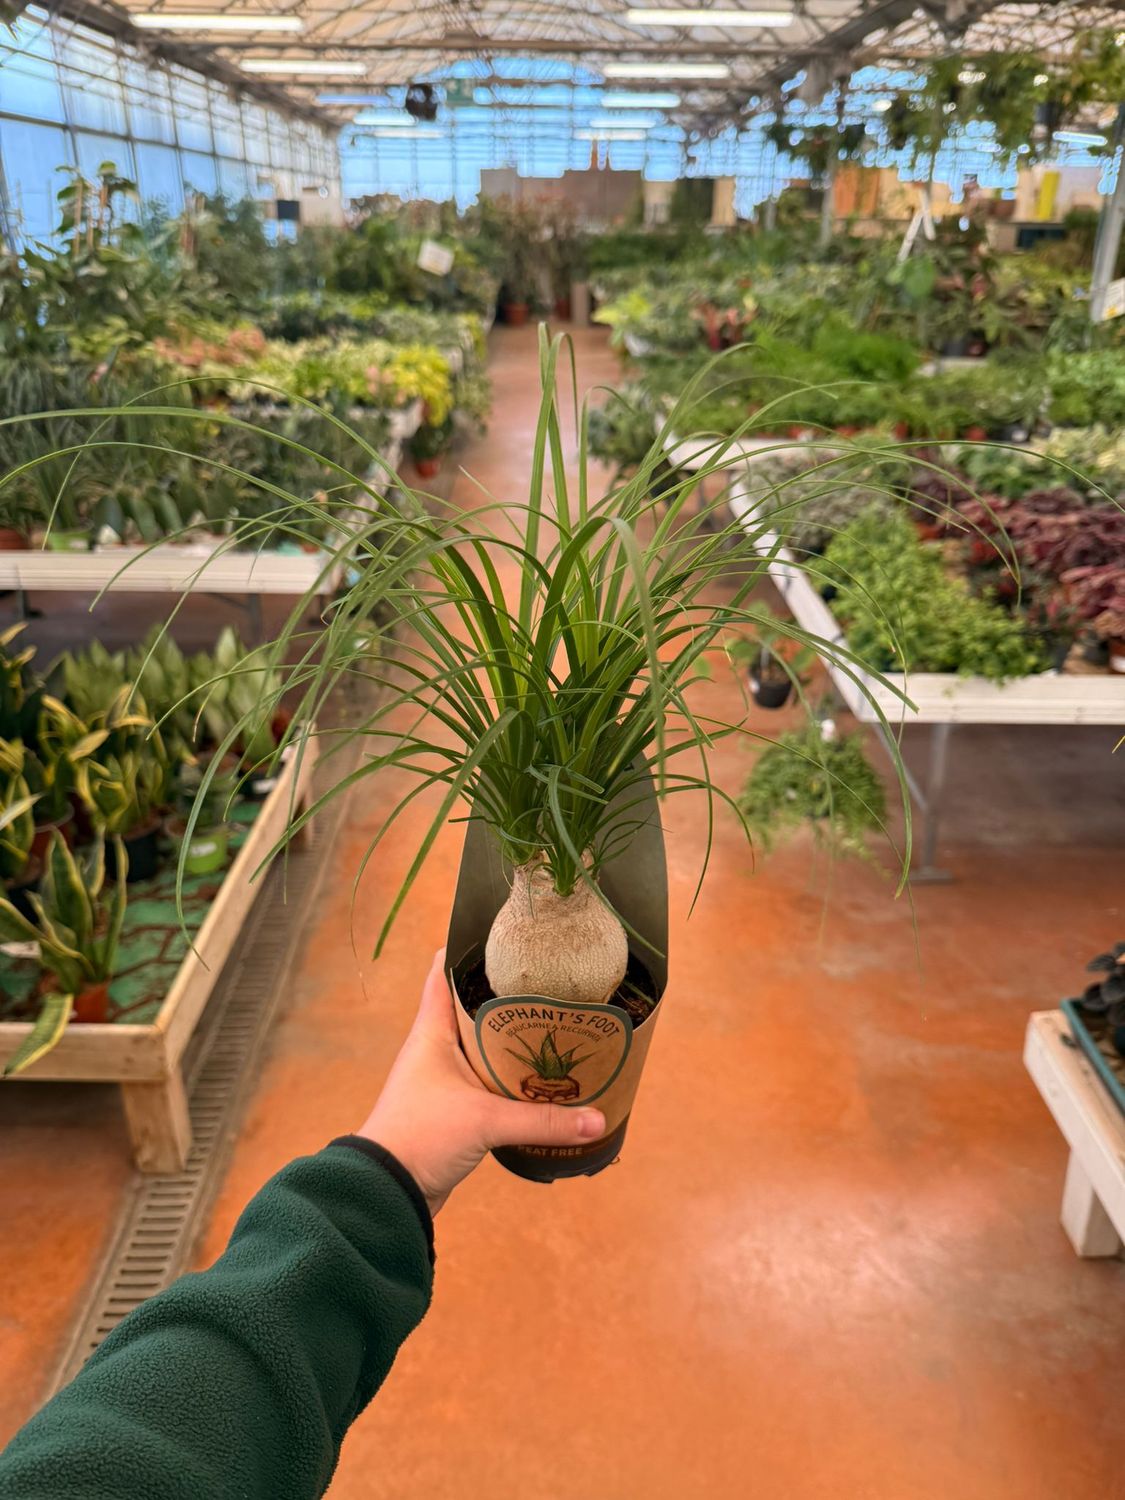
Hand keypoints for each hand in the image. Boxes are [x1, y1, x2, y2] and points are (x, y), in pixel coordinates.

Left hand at [359, 948, 605, 1213]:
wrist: (387, 1192)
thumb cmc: (421, 1136)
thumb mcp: (485, 1121)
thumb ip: (542, 1120)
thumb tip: (598, 1120)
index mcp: (431, 1031)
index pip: (443, 971)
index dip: (470, 948)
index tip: (507, 935)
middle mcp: (436, 1049)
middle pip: (474, 1007)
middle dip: (509, 996)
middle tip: (551, 982)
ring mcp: (445, 1081)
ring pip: (485, 1047)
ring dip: (515, 1041)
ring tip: (557, 1026)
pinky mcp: (455, 1111)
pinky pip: (489, 1083)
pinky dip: (513, 1079)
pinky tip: (543, 1082)